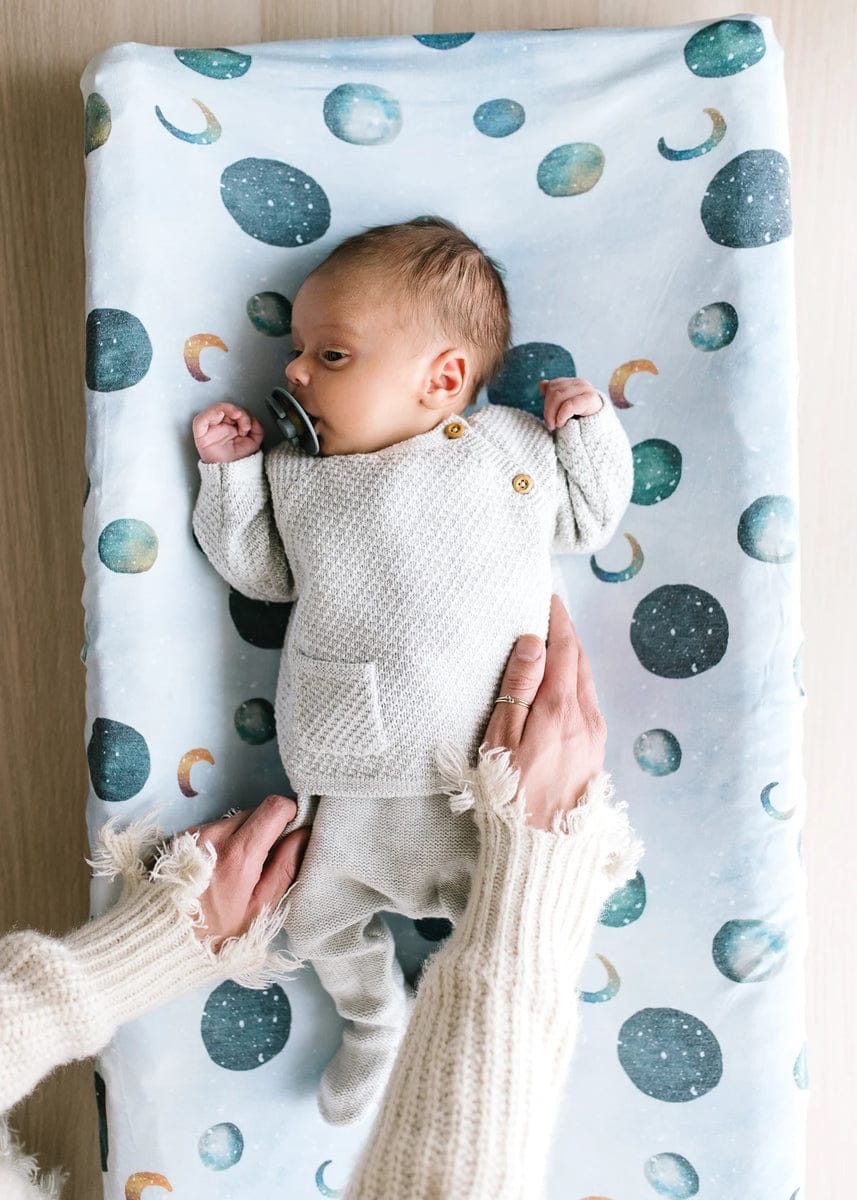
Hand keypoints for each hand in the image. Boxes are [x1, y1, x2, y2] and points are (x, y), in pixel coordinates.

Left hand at [182, 795, 311, 946]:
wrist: (162, 940)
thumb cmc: (216, 933)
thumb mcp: (260, 908)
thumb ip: (286, 867)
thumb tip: (305, 833)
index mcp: (238, 854)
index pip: (275, 807)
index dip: (290, 815)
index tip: (291, 832)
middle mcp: (213, 835)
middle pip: (255, 811)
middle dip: (265, 830)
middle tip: (262, 862)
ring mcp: (193, 833)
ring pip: (234, 819)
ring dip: (242, 836)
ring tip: (234, 871)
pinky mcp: (179, 837)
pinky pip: (213, 828)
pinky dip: (221, 842)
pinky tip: (215, 870)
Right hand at [193, 402, 264, 463]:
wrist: (231, 475)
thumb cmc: (238, 461)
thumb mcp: (254, 443)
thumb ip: (257, 429)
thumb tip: (253, 419)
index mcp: (232, 427)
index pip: (236, 412)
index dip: (244, 414)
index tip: (249, 425)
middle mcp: (221, 426)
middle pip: (227, 409)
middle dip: (238, 413)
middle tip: (245, 424)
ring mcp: (211, 429)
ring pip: (215, 409)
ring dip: (228, 409)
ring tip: (237, 416)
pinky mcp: (201, 434)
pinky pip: (201, 420)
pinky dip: (211, 413)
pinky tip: (221, 414)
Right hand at [481, 594, 606, 830]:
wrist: (541, 849)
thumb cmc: (509, 793)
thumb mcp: (502, 737)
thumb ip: (519, 686)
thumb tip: (534, 641)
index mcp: (561, 708)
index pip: (564, 648)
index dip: (557, 620)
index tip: (549, 598)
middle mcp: (587, 717)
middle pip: (580, 662)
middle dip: (567, 635)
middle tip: (551, 613)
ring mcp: (596, 736)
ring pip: (587, 683)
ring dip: (573, 658)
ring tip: (556, 643)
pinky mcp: (596, 753)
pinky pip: (589, 703)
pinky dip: (577, 682)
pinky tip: (564, 684)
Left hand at [538, 377, 604, 430]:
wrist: (599, 433)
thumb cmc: (580, 422)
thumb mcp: (564, 408)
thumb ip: (554, 396)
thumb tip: (542, 384)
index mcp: (573, 383)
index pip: (552, 386)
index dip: (546, 402)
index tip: (549, 419)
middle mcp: (580, 383)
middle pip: (554, 390)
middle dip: (548, 410)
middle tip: (550, 425)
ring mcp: (586, 389)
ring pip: (559, 396)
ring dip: (553, 414)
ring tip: (556, 425)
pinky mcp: (591, 398)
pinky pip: (569, 404)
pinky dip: (562, 415)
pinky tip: (561, 423)